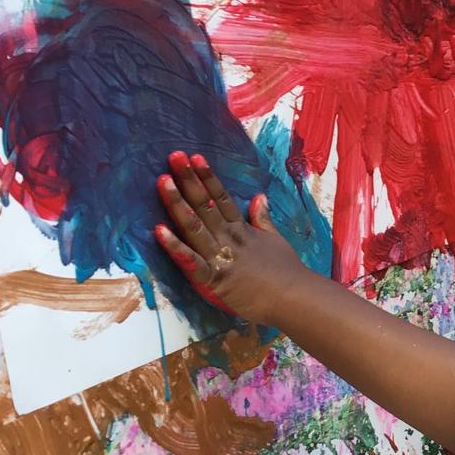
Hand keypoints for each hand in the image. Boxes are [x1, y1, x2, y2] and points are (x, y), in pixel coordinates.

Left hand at [154, 152, 311, 326]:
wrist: (295, 298)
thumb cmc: (287, 272)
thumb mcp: (276, 241)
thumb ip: (262, 219)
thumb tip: (259, 197)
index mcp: (242, 230)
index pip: (221, 198)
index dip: (208, 178)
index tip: (196, 157)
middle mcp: (229, 238)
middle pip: (205, 205)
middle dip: (188, 180)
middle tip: (174, 156)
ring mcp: (221, 257)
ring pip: (195, 226)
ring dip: (178, 204)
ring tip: (163, 181)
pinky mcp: (216, 280)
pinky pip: (192, 262)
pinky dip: (175, 247)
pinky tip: (159, 231)